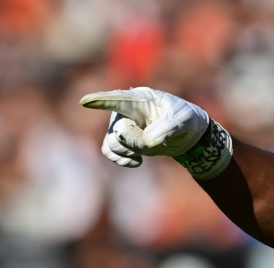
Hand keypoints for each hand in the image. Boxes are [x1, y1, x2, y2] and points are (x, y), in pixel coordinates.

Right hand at [80, 87, 209, 167]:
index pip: (118, 99)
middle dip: (136, 142)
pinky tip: (138, 162)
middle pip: (118, 131)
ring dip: (129, 151)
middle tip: (154, 141)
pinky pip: (110, 152)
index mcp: (140, 99)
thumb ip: (167, 128)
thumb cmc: (186, 118)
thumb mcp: (184, 119)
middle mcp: (125, 111)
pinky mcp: (124, 141)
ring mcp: (122, 126)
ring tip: (148, 149)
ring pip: (112, 143)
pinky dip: (122, 160)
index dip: (101, 101)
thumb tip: (148, 142)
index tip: (85, 102)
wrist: (188, 133)